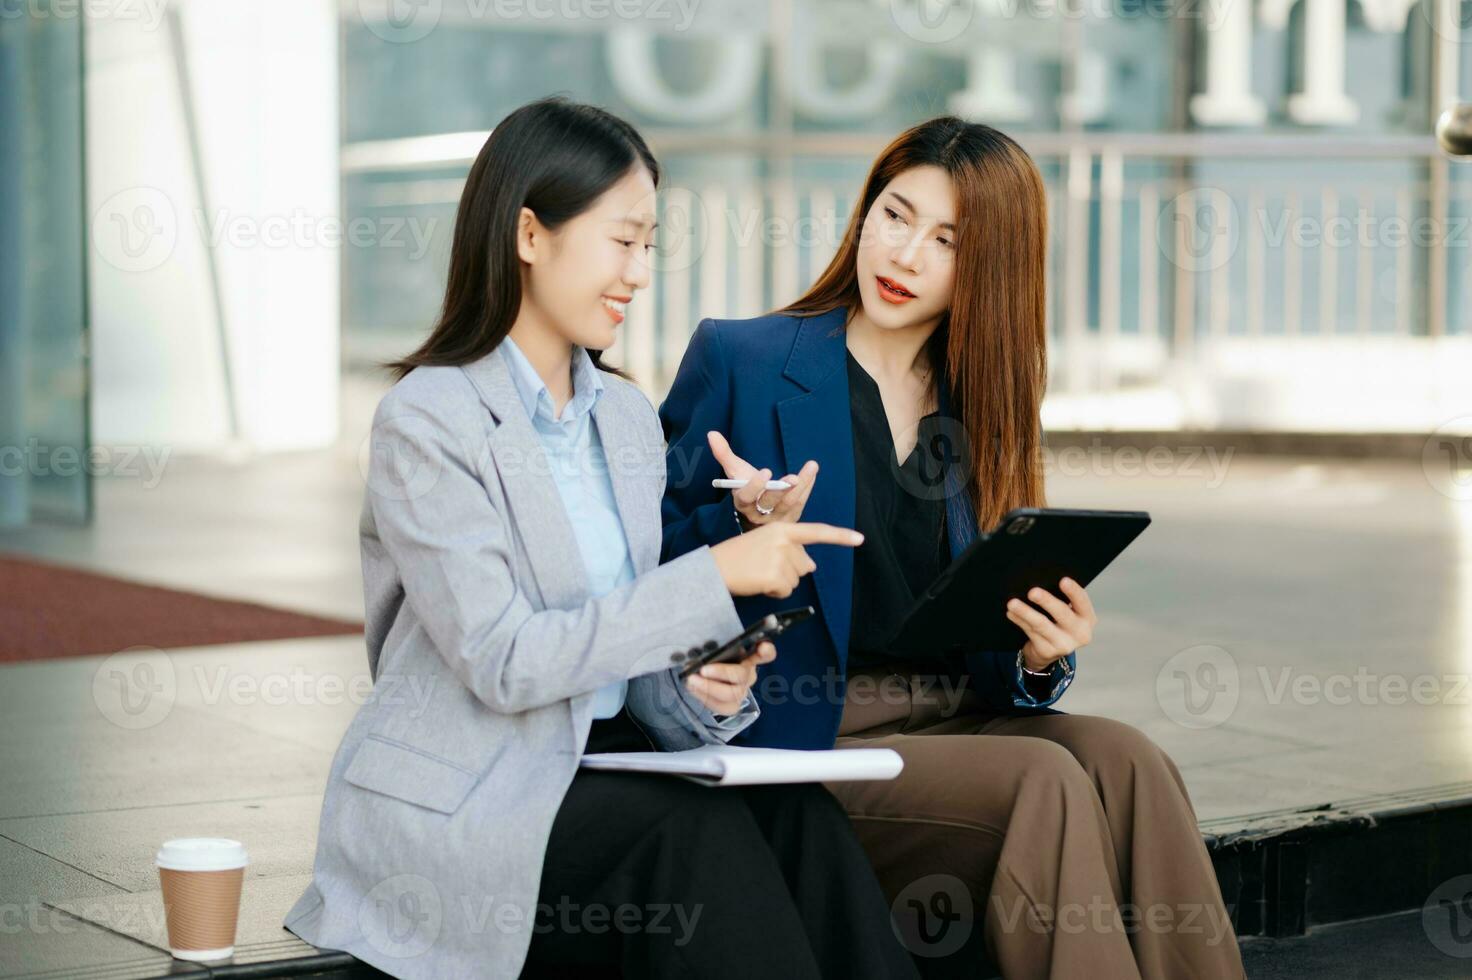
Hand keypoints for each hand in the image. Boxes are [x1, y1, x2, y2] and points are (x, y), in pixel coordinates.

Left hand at [684, 641, 775, 715]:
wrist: (703, 677)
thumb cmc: (711, 658)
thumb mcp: (714, 649)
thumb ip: (713, 648)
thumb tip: (703, 651)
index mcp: (749, 656)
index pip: (766, 654)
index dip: (766, 651)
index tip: (762, 646)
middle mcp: (748, 674)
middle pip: (742, 675)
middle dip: (721, 672)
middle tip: (702, 669)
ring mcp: (741, 691)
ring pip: (730, 694)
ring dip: (708, 687)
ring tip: (691, 680)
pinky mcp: (732, 706)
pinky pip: (720, 706)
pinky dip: (704, 697)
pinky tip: (692, 688)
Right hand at [707, 431, 817, 528]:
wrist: (758, 510)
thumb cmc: (745, 486)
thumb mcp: (735, 471)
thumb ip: (724, 454)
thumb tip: (712, 433)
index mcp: (742, 502)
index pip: (746, 497)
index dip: (755, 486)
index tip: (766, 471)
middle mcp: (758, 514)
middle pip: (770, 503)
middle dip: (781, 490)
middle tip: (793, 478)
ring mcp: (776, 518)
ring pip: (790, 503)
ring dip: (802, 486)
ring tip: (811, 466)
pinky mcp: (791, 519)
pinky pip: (801, 502)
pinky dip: (808, 486)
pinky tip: (812, 471)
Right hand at [710, 521, 863, 597]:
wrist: (714, 568)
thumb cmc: (738, 555)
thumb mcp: (765, 543)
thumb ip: (790, 550)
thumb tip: (812, 566)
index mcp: (782, 527)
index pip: (816, 531)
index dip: (840, 536)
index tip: (860, 539)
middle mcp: (784, 540)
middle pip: (804, 564)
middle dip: (789, 570)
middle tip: (762, 566)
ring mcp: (780, 559)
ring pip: (796, 579)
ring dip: (780, 582)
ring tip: (758, 573)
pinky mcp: (775, 576)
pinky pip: (786, 591)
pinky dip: (774, 592)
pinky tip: (758, 583)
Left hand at [1007, 577, 1096, 671]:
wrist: (1050, 649)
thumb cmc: (1058, 621)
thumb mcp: (1067, 613)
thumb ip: (1061, 600)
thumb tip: (1039, 581)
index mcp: (1087, 618)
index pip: (1083, 602)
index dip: (1073, 591)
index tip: (1063, 580)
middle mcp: (1080, 633)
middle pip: (1062, 613)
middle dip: (1046, 601)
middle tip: (1032, 592)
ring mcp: (1065, 645)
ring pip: (1042, 624)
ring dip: (1025, 612)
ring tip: (1012, 603)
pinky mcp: (1048, 651)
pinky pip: (1031, 633)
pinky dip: (1020, 621)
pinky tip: (1011, 613)